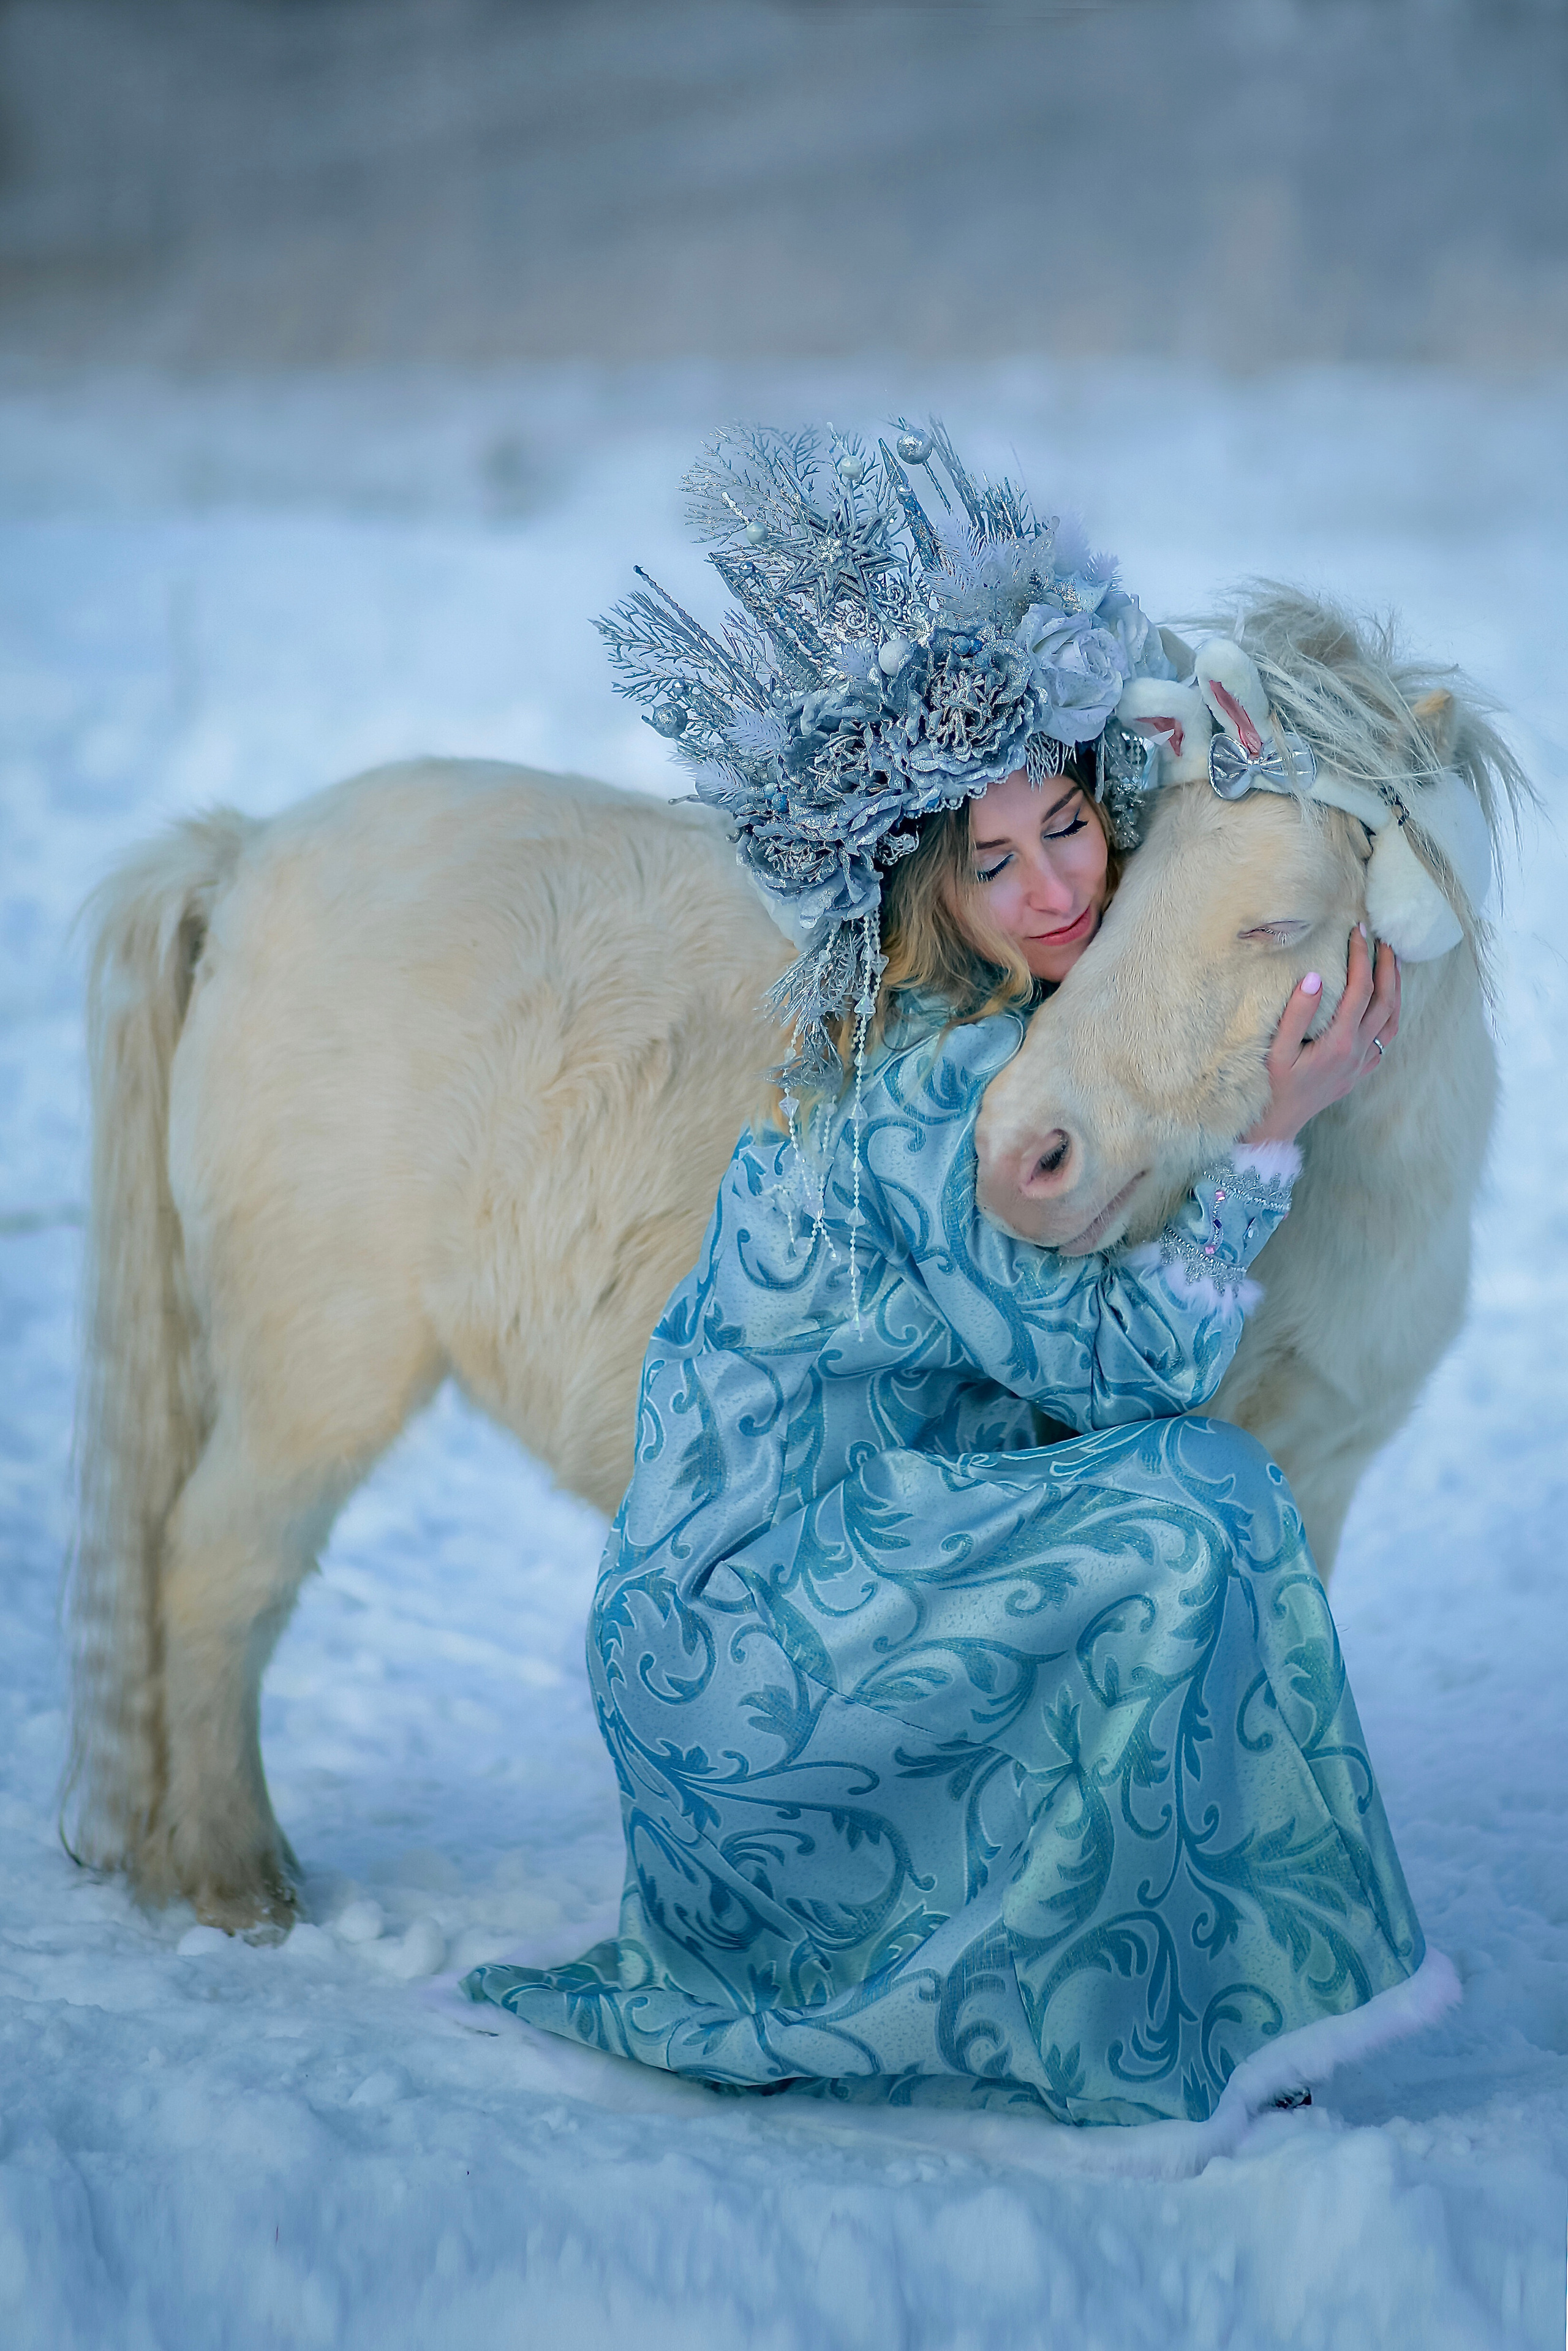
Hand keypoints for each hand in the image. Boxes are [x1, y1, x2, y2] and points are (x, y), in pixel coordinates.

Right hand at [1243, 926, 1400, 1147]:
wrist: (1277, 1125)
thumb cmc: (1271, 1087)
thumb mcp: (1275, 1050)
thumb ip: (1296, 1014)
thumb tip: (1315, 977)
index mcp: (1338, 1043)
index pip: (1360, 990)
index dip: (1361, 958)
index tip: (1357, 932)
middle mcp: (1357, 1052)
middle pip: (1385, 1001)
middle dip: (1387, 967)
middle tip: (1383, 939)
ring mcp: (1362, 1063)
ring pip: (1392, 1019)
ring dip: (1396, 989)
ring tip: (1392, 963)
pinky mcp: (1360, 1071)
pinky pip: (1386, 1038)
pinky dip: (1391, 1014)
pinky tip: (1384, 1002)